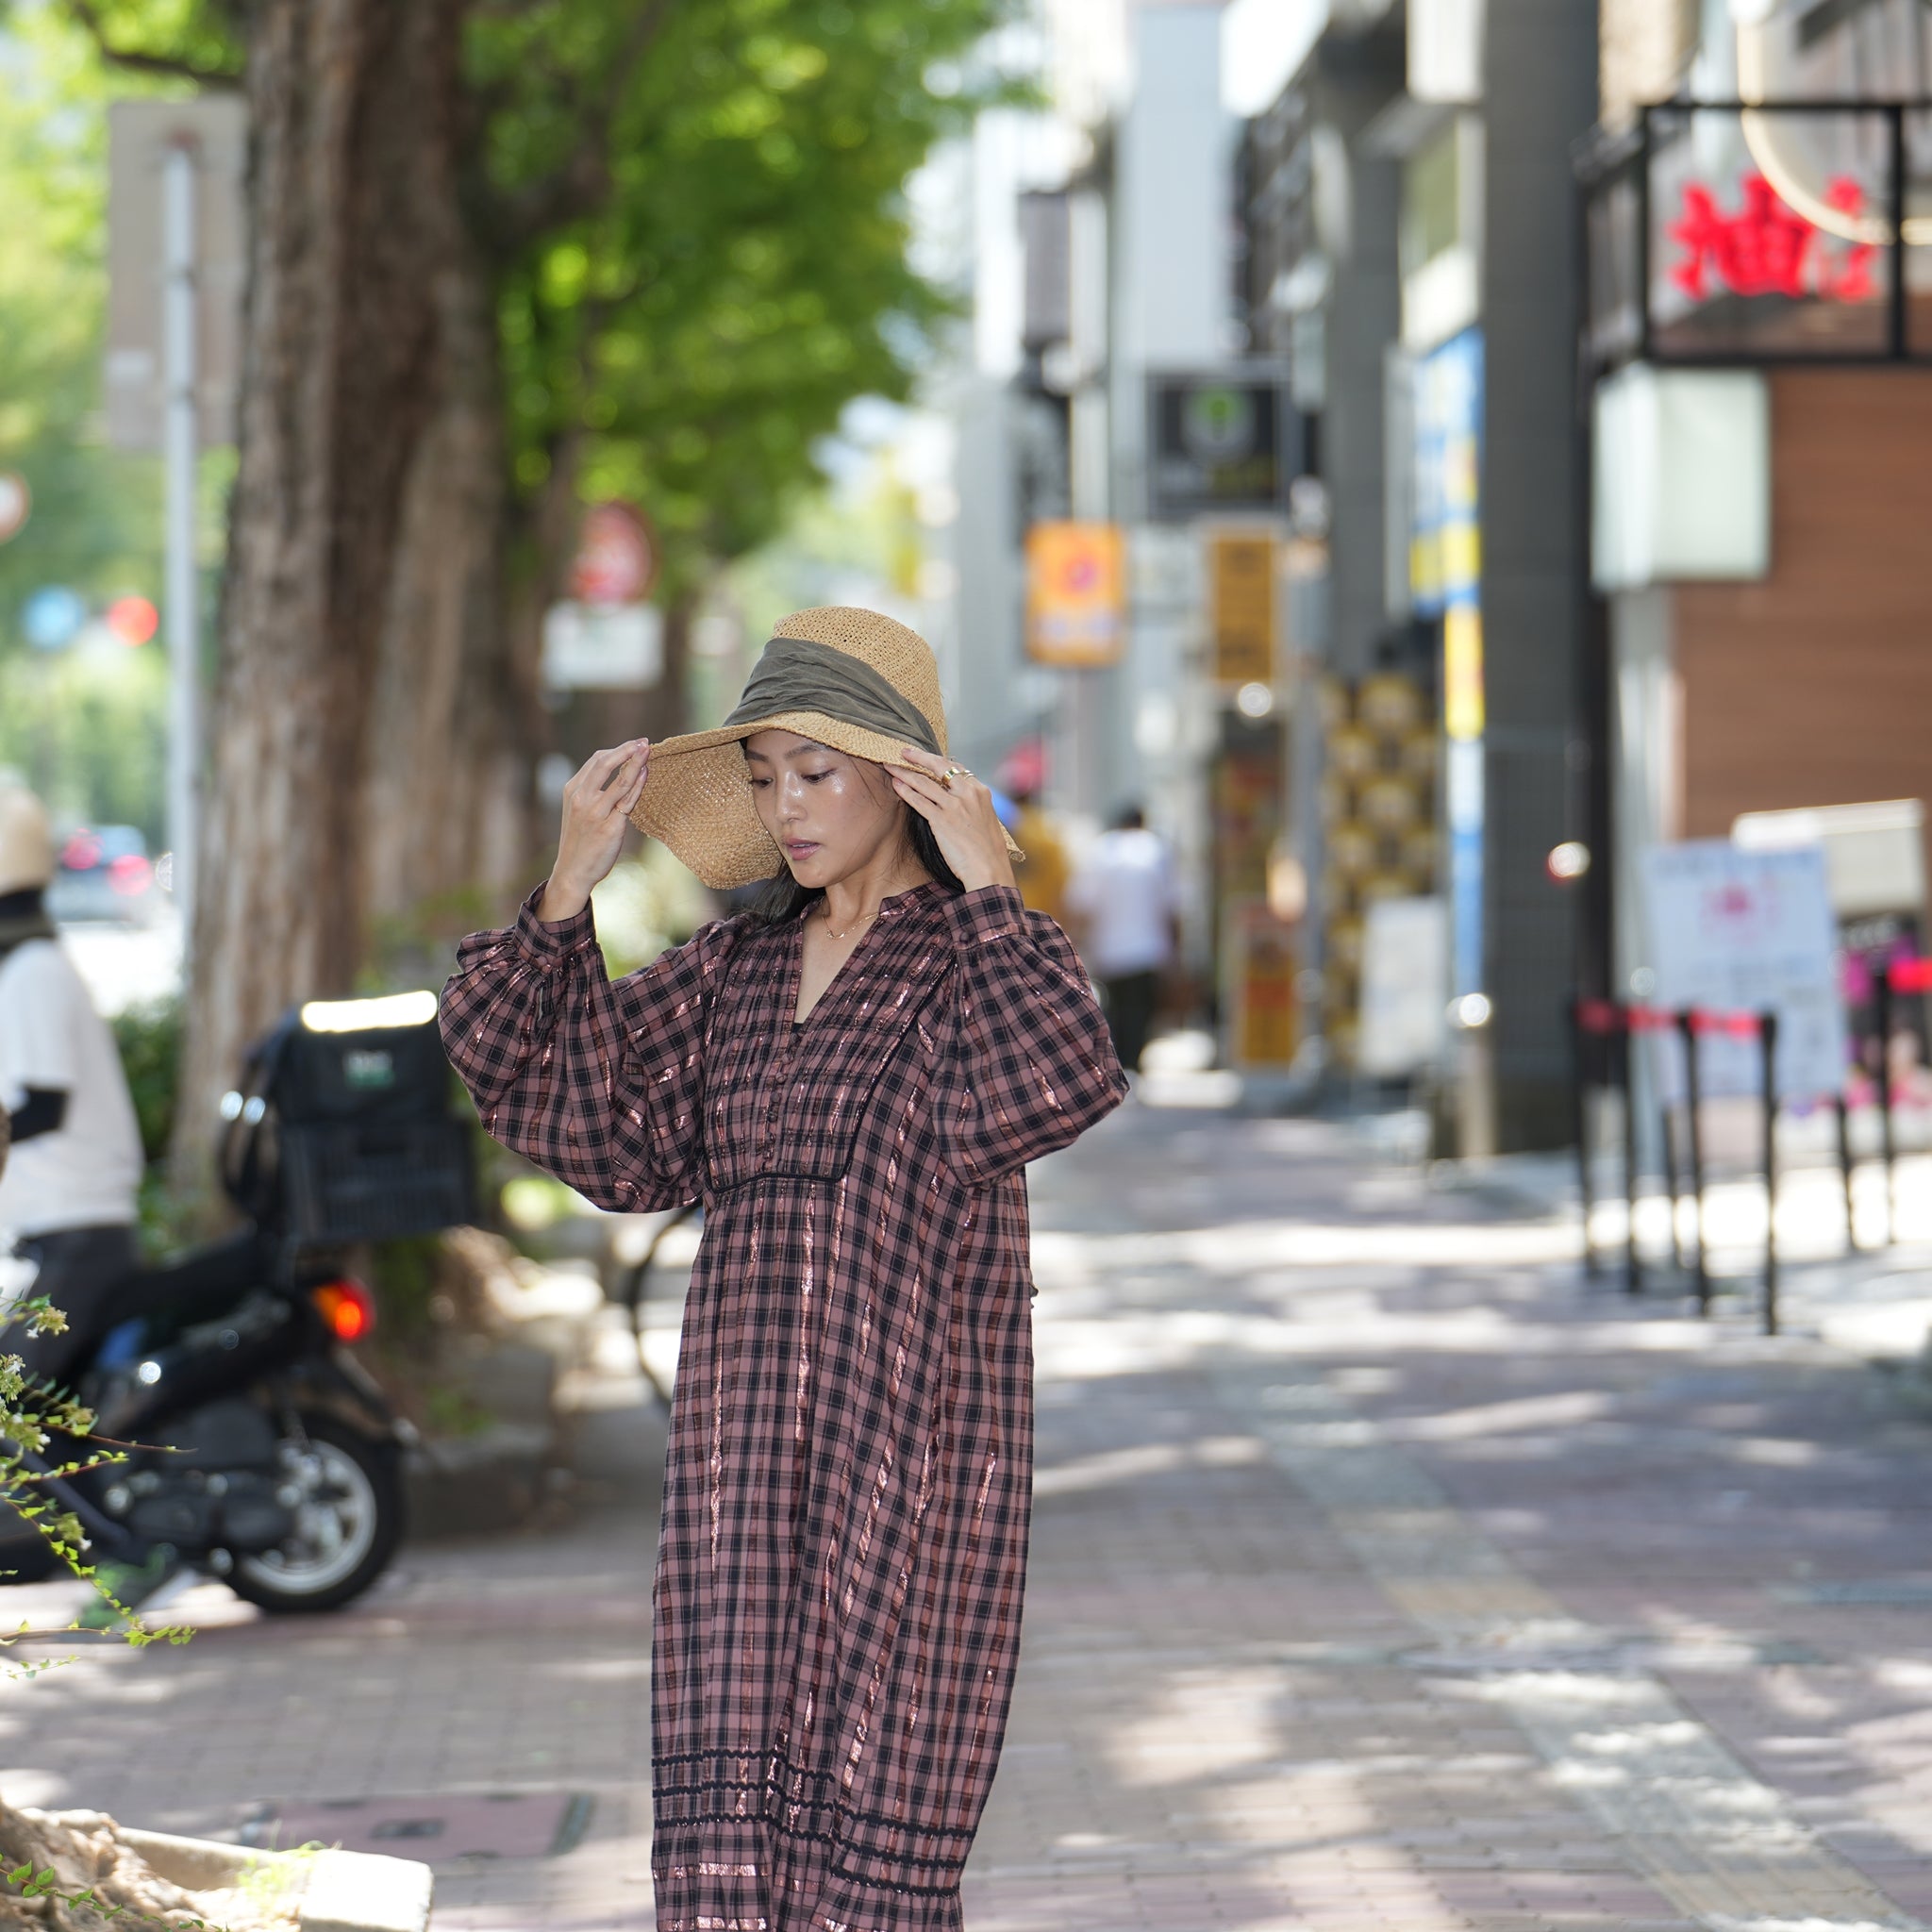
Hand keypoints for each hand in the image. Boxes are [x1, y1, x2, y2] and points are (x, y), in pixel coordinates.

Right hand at [539, 740, 648, 921]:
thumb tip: (616, 772)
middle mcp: (582, 798)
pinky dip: (638, 785)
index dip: (617, 750)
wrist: (573, 870)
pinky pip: (628, 801)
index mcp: (573, 790)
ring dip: (636, 762)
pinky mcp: (610, 827)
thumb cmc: (579, 840)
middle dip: (627, 749)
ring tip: (648, 750)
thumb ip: (592, 791)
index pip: (597, 760)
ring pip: (620, 780)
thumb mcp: (578, 810)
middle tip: (643, 741)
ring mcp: (596, 812)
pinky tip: (646, 773)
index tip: (633, 745)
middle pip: (606, 763)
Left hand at [890, 747, 1015, 894]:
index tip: (926, 758)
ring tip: (890, 766)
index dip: (938, 761)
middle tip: (904, 751)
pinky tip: (895, 785)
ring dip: (904, 772)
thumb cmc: (988, 852)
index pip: (957, 768)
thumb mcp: (986, 821)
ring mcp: (954, 805)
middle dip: (919, 756)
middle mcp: (968, 793)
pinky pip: (919, 800)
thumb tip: (956, 802)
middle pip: (939, 766)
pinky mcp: (941, 820)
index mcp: (981, 792)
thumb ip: (972, 806)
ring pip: (924, 782)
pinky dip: (905, 791)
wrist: (990, 870)